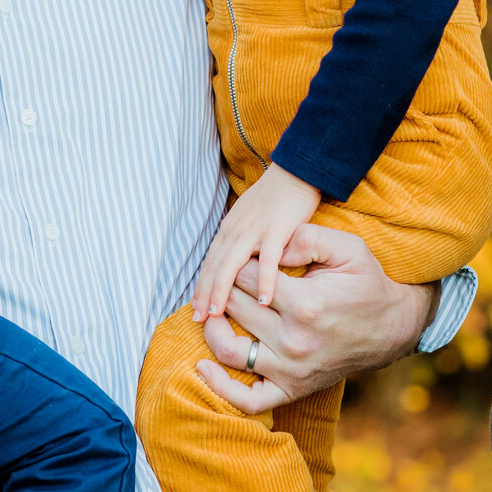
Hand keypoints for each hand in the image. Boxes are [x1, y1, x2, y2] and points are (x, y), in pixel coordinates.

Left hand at [191, 165, 322, 319]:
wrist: (295, 173)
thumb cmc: (276, 200)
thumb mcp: (250, 220)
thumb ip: (242, 242)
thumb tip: (236, 268)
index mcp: (230, 230)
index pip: (210, 263)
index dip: (202, 287)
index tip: (195, 309)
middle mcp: (236, 231)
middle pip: (215, 267)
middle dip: (204, 294)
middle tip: (198, 319)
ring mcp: (254, 230)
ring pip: (231, 265)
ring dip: (222, 290)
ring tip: (217, 314)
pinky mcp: (276, 230)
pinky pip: (269, 260)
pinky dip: (265, 281)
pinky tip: (264, 301)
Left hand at [195, 221, 436, 412]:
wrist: (392, 329)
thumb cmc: (368, 284)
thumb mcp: (348, 248)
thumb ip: (306, 239)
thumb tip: (267, 248)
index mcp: (307, 305)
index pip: (246, 278)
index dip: (240, 262)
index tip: (245, 256)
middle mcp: (295, 341)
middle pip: (234, 308)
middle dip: (226, 287)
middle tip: (228, 277)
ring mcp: (291, 370)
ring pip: (229, 351)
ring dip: (211, 328)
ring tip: (211, 312)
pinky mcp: (292, 390)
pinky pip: (247, 400)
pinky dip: (220, 388)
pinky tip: (204, 366)